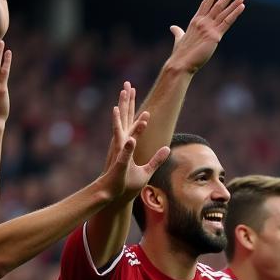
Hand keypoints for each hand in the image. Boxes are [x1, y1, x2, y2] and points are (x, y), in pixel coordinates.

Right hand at [99, 83, 170, 200]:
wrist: (112, 195)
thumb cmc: (126, 183)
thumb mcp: (146, 170)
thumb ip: (157, 159)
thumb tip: (167, 149)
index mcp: (127, 144)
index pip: (131, 122)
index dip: (133, 107)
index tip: (134, 91)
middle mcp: (121, 144)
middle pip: (125, 119)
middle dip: (126, 102)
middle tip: (127, 84)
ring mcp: (119, 151)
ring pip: (122, 128)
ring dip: (124, 114)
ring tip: (124, 98)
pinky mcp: (119, 163)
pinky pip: (125, 151)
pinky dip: (127, 143)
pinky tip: (131, 135)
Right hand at [168, 0, 245, 74]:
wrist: (181, 63)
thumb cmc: (180, 54)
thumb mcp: (179, 39)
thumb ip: (178, 32)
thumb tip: (173, 27)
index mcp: (195, 21)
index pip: (206, 3)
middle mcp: (202, 21)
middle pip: (217, 4)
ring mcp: (208, 27)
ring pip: (223, 11)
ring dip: (233, 2)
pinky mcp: (215, 36)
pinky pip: (227, 22)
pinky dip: (235, 13)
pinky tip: (241, 6)